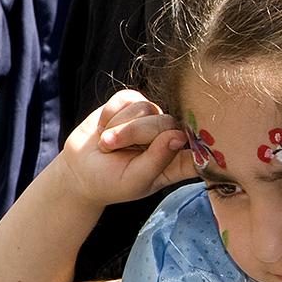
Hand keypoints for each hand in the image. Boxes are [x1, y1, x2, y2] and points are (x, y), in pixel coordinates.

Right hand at [55, 90, 195, 208]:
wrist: (80, 170)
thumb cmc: (111, 182)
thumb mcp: (135, 179)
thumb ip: (158, 160)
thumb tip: (178, 136)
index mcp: (176, 163)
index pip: (200, 151)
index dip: (201, 143)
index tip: (185, 140)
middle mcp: (168, 137)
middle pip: (166, 123)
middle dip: (134, 133)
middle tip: (109, 147)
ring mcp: (152, 117)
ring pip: (145, 108)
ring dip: (118, 127)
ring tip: (106, 144)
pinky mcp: (133, 103)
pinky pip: (127, 99)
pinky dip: (110, 114)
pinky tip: (104, 128)